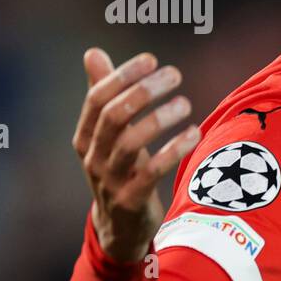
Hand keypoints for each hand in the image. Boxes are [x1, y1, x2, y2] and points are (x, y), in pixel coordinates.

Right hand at [72, 48, 199, 262]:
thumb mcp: (108, 136)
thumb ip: (103, 96)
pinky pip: (153, 170)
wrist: (120, 227)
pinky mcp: (131, 198)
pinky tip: (194, 133)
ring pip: (132, 142)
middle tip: (175, 74)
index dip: (123, 76)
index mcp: (85, 136)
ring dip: (161, 118)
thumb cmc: (120, 170)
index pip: (97, 98)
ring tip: (186, 103)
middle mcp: (93, 156)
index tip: (151, 59)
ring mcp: (111, 179)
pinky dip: (174, 149)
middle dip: (144, 91)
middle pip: (114, 116)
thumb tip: (92, 52)